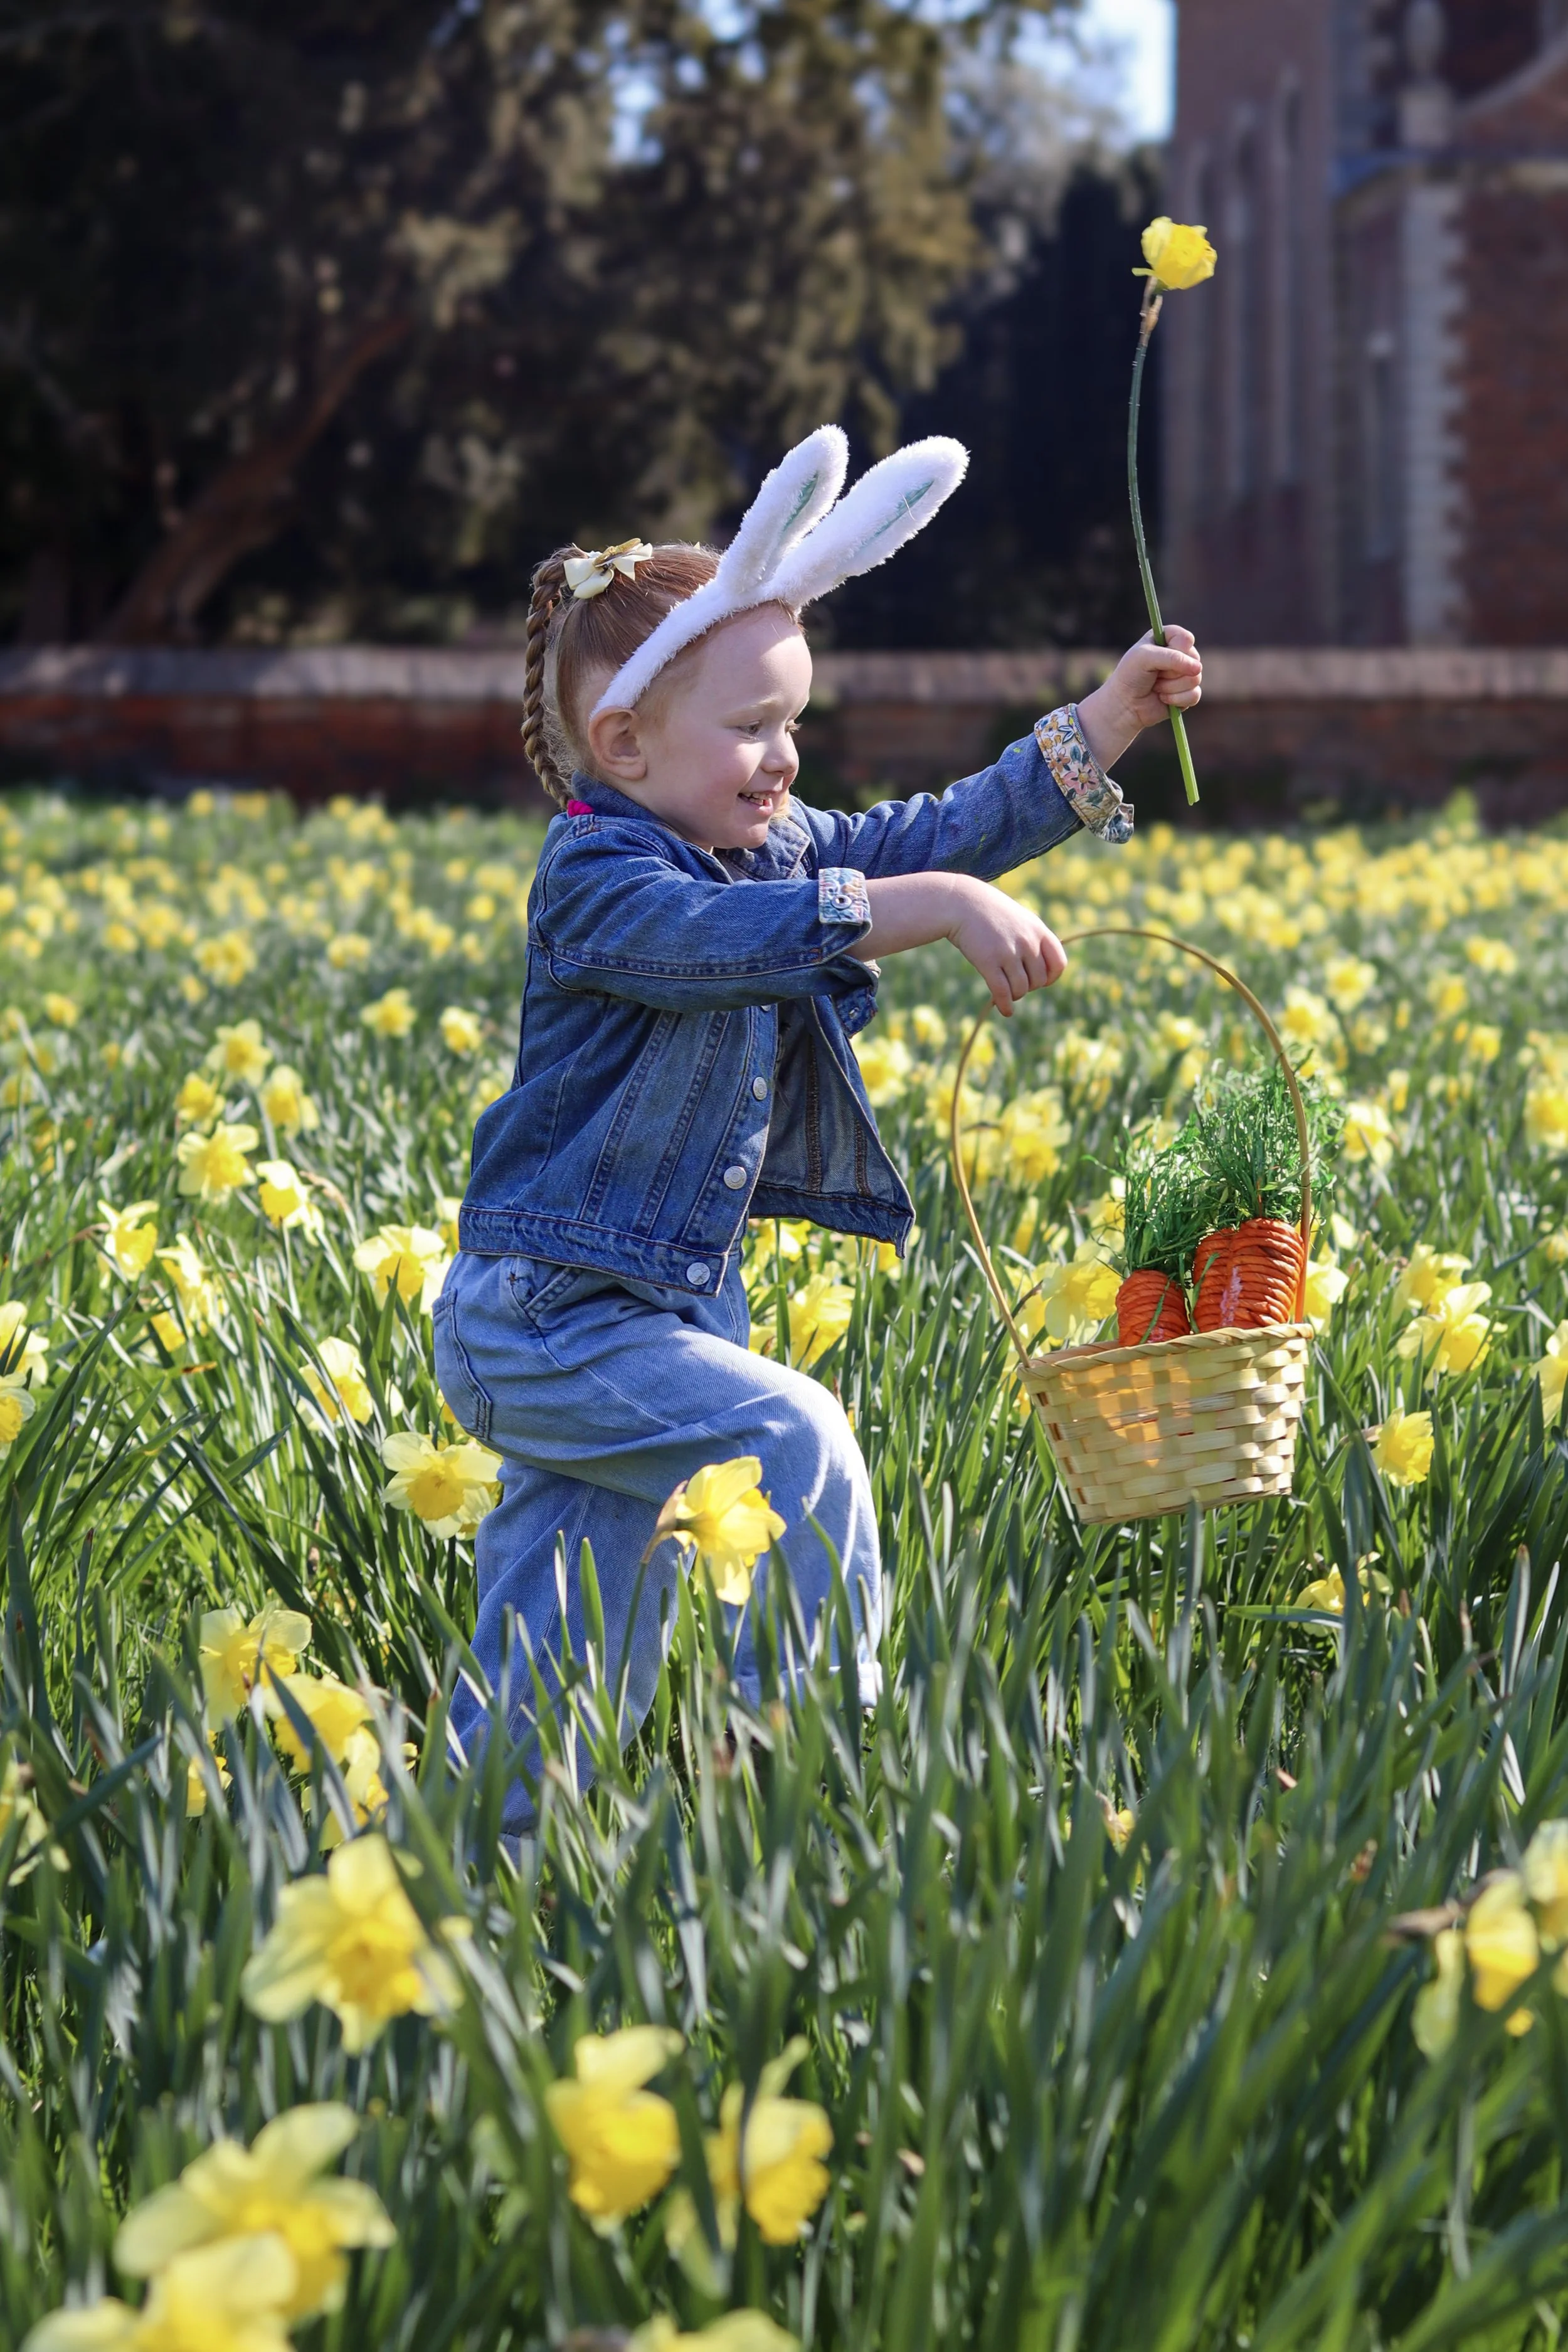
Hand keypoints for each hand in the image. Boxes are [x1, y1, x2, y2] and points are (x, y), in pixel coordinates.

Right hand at [944, 875, 1066, 1016]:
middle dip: (1029, 987)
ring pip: (1021, 989)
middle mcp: (1027, 942)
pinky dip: (1005, 1005)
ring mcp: (1008, 952)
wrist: (961, 903)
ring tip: (1007, 991)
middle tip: (1017, 983)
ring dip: (1015, 995)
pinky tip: (1005, 1010)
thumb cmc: (991, 912)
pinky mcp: (988, 962)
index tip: (1041, 981)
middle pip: (1039, 980)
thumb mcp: (1020, 919)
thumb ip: (1034, 940)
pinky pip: (1002, 992)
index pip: (1059, 963)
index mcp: (1038, 930)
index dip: (1051, 977)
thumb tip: (1042, 971)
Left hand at [1077, 626, 1202, 772]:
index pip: (1186, 639)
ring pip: (1194, 678)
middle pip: (1194, 660)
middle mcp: (1179, 655)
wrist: (1124, 705)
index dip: (1176, 649)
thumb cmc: (1130, 676)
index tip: (1159, 655)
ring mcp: (1184, 675)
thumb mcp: (1145, 657)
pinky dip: (1177, 699)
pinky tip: (1162, 699)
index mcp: (1168, 639)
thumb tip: (1198, 669)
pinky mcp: (1187, 694)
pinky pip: (1195, 695)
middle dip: (1171, 671)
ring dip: (1171, 687)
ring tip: (1156, 687)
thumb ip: (1172, 657)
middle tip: (1154, 674)